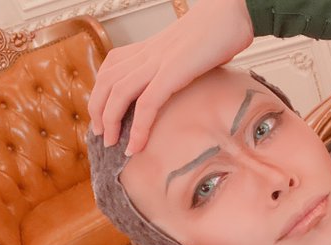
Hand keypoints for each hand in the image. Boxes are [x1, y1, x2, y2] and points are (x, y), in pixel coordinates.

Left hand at [88, 0, 253, 154]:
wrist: (231, 12)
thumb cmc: (221, 32)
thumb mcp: (193, 52)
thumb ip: (184, 66)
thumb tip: (192, 82)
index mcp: (149, 48)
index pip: (110, 70)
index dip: (100, 95)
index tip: (103, 117)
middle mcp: (147, 53)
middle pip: (106, 82)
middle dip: (98, 111)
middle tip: (101, 135)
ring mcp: (157, 62)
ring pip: (118, 94)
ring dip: (111, 122)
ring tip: (112, 144)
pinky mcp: (172, 72)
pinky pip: (147, 104)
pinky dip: (138, 128)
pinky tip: (136, 146)